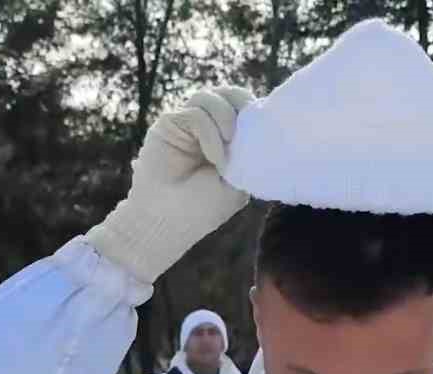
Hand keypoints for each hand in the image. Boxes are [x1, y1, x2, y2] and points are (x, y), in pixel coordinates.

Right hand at [85, 87, 254, 285]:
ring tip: (229, 147)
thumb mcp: (238, 180)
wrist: (168, 221)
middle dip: (240, 103)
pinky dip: (210, 134)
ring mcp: (185, 124)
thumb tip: (263, 127)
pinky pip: (195, 114)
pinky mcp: (168, 124)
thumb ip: (249, 152)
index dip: (253, 109)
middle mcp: (205, 127)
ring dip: (225, 118)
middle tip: (246, 128)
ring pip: (209, 97)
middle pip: (226, 93)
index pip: (241, 107)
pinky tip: (215, 157)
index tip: (264, 125)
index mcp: (224, 138)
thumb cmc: (203, 208)